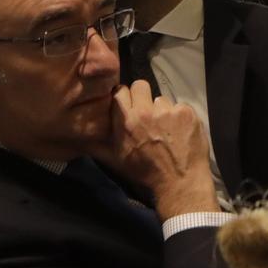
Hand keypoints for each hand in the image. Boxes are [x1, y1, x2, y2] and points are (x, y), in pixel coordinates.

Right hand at [95, 82, 215, 217]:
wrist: (180, 181)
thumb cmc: (145, 172)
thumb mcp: (115, 159)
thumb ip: (97, 143)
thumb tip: (80, 135)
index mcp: (126, 120)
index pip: (120, 91)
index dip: (124, 98)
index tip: (129, 106)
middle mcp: (146, 111)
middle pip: (141, 86)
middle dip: (142, 97)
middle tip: (147, 113)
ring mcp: (169, 110)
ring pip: (162, 99)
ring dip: (162, 110)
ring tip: (166, 128)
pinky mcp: (187, 112)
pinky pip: (180, 106)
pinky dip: (179, 116)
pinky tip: (179, 131)